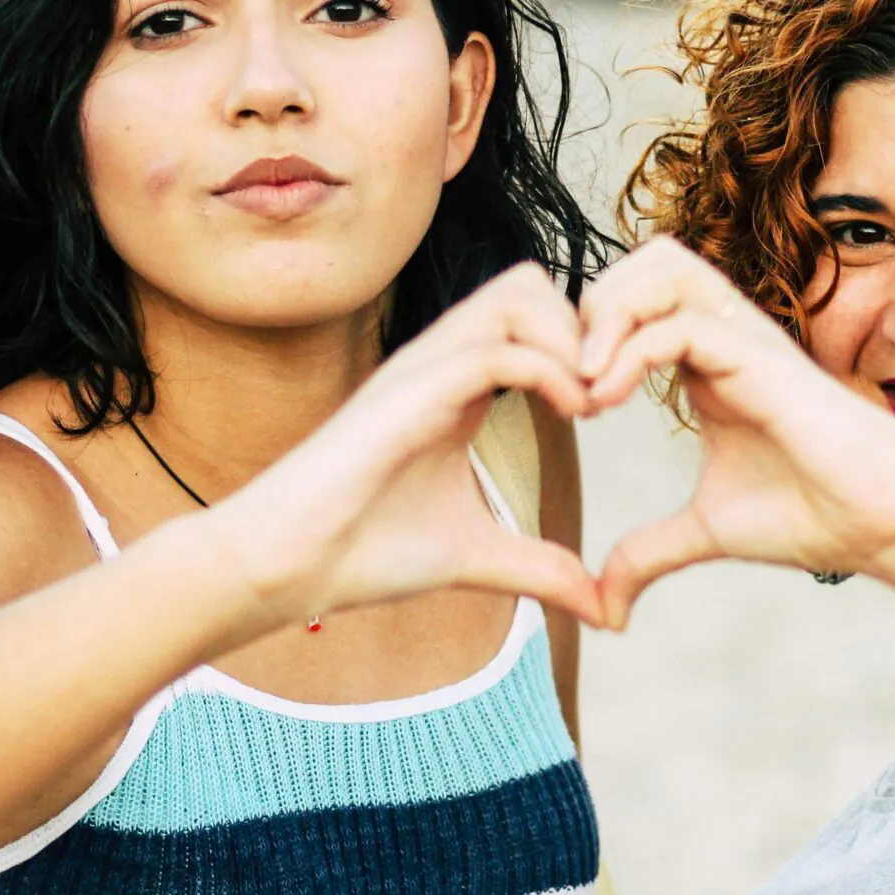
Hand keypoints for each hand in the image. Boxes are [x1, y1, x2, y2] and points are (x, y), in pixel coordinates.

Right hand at [205, 264, 606, 627]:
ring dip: (571, 340)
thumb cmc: (362, 551)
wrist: (285, 564)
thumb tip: (605, 610)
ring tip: (590, 405)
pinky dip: (548, 370)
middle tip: (607, 394)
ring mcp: (423, 370)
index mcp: (457, 386)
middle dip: (585, 326)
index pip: (531, 316)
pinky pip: (495, 349)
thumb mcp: (476, 558)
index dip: (583, 346)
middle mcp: (441, 362)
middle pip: (529, 284)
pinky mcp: (408, 393)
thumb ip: (541, 570)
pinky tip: (572, 416)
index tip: (609, 406)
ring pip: (516, 294)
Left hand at [575, 239, 894, 625]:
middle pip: (648, 261)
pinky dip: (630, 349)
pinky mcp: (766, 362)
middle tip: (567, 378)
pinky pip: (682, 323)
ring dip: (608, 313)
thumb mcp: (707, 533)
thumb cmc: (817, 516)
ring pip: (665, 268)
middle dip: (592, 304)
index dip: (588, 332)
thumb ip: (650, 555)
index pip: (639, 298)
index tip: (564, 401)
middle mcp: (730, 337)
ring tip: (586, 384)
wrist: (890, 526)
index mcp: (711, 363)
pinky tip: (607, 399)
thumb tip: (607, 609)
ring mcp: (750, 342)